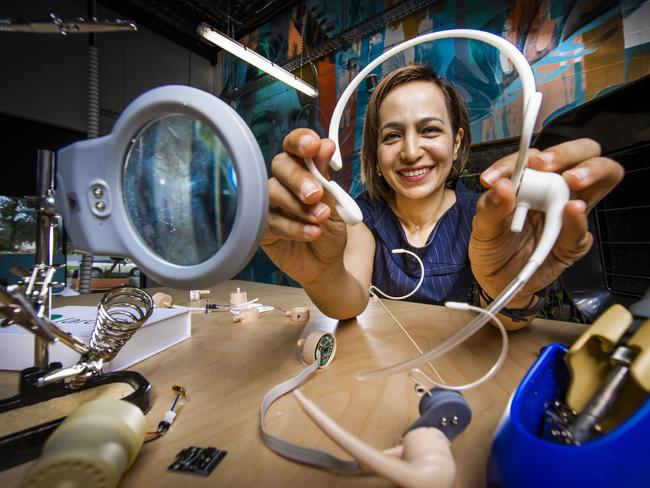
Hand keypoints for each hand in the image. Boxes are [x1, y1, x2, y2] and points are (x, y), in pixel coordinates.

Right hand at [261, 128, 347, 284]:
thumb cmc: (330, 230)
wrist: (326, 263)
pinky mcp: (261, 226)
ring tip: (321, 218)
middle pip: (280, 165)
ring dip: (299, 206)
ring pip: (272, 192)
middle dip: (298, 177)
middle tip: (315, 194)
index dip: (300, 141)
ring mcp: (270, 203)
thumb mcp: (337, 205)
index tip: (314, 146)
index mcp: (303, 169)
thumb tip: (326, 146)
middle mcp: (283, 182)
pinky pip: (270, 220)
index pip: (294, 146)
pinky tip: (313, 233)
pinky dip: (294, 227)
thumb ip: (327, 179)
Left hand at [469, 138, 623, 321]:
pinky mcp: (573, 242)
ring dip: (590, 171)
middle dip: (566, 153)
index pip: (538, 157)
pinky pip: (584, 229)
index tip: (503, 175)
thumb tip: (503, 184)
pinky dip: (578, 220)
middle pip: (582, 153)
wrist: (496, 282)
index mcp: (531, 182)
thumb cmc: (492, 246)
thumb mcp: (482, 227)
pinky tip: (572, 212)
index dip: (523, 158)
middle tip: (545, 165)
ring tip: (571, 180)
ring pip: (603, 176)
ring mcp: (569, 214)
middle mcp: (555, 191)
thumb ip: (490, 207)